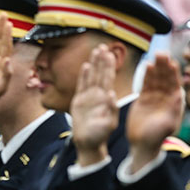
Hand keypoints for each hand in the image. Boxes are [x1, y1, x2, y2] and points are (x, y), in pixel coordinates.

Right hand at [70, 44, 117, 165]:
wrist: (88, 143)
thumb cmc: (100, 136)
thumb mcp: (108, 124)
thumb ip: (110, 110)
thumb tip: (110, 94)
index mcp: (106, 99)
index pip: (107, 78)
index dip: (108, 65)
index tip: (109, 53)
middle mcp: (98, 95)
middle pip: (100, 74)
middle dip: (102, 60)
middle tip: (103, 45)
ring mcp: (89, 97)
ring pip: (91, 77)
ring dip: (94, 64)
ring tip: (95, 50)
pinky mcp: (79, 102)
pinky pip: (81, 86)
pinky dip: (83, 75)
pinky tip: (85, 66)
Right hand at [127, 54, 182, 171]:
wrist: (142, 144)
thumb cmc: (156, 137)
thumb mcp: (167, 124)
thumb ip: (174, 109)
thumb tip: (180, 94)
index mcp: (174, 103)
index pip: (174, 84)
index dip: (173, 73)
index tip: (171, 62)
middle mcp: (166, 98)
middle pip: (165, 78)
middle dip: (164, 66)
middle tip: (162, 53)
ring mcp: (155, 97)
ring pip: (156, 79)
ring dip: (156, 67)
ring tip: (155, 55)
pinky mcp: (144, 99)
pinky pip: (146, 84)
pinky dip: (147, 75)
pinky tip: (147, 65)